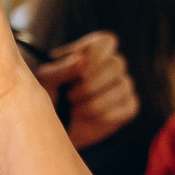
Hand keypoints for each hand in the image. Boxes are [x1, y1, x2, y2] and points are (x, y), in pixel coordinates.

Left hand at [39, 31, 138, 148]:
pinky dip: (105, 115)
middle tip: (70, 96)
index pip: (106, 42)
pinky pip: (127, 107)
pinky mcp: (128, 107)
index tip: (77, 69)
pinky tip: (87, 119)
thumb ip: (61, 70)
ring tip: (74, 110)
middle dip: (91, 83)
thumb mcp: (46, 83)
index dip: (94, 54)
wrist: (52, 133)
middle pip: (116, 64)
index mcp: (92, 53)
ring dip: (95, 102)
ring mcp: (122, 86)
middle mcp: (112, 66)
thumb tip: (81, 60)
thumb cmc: (47, 100)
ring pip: (122, 86)